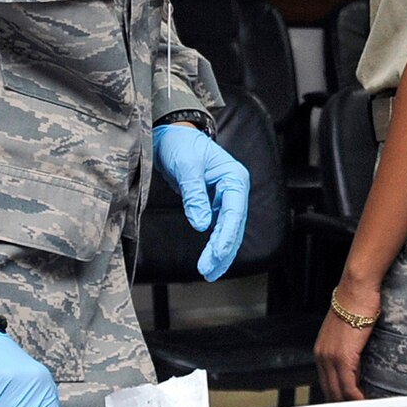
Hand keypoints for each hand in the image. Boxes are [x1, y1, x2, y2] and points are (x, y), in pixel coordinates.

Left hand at [152, 124, 250, 280]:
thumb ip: (195, 195)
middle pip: (234, 225)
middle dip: (223, 250)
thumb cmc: (181, 144)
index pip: (235, 212)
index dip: (227, 236)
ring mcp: (225, 197)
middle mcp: (234, 188)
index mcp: (234, 177)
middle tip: (209, 270)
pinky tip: (210, 259)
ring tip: (209, 272)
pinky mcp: (214, 203)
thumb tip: (201, 224)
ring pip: (228, 230)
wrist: (172, 135)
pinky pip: (219, 227)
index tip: (216, 254)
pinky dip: (215, 243)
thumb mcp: (186, 167)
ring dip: (220, 252)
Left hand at [314, 277, 378, 401]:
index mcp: (321, 350)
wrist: (356, 289)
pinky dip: (356, 397)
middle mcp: (322, 356)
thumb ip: (348, 346)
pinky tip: (365, 402)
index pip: (326, 382)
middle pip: (329, 390)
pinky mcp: (344, 357)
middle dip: (342, 405)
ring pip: (338, 391)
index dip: (336, 396)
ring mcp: (331, 357)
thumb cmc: (355, 303)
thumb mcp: (347, 329)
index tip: (347, 406)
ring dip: (350, 404)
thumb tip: (357, 359)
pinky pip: (349, 385)